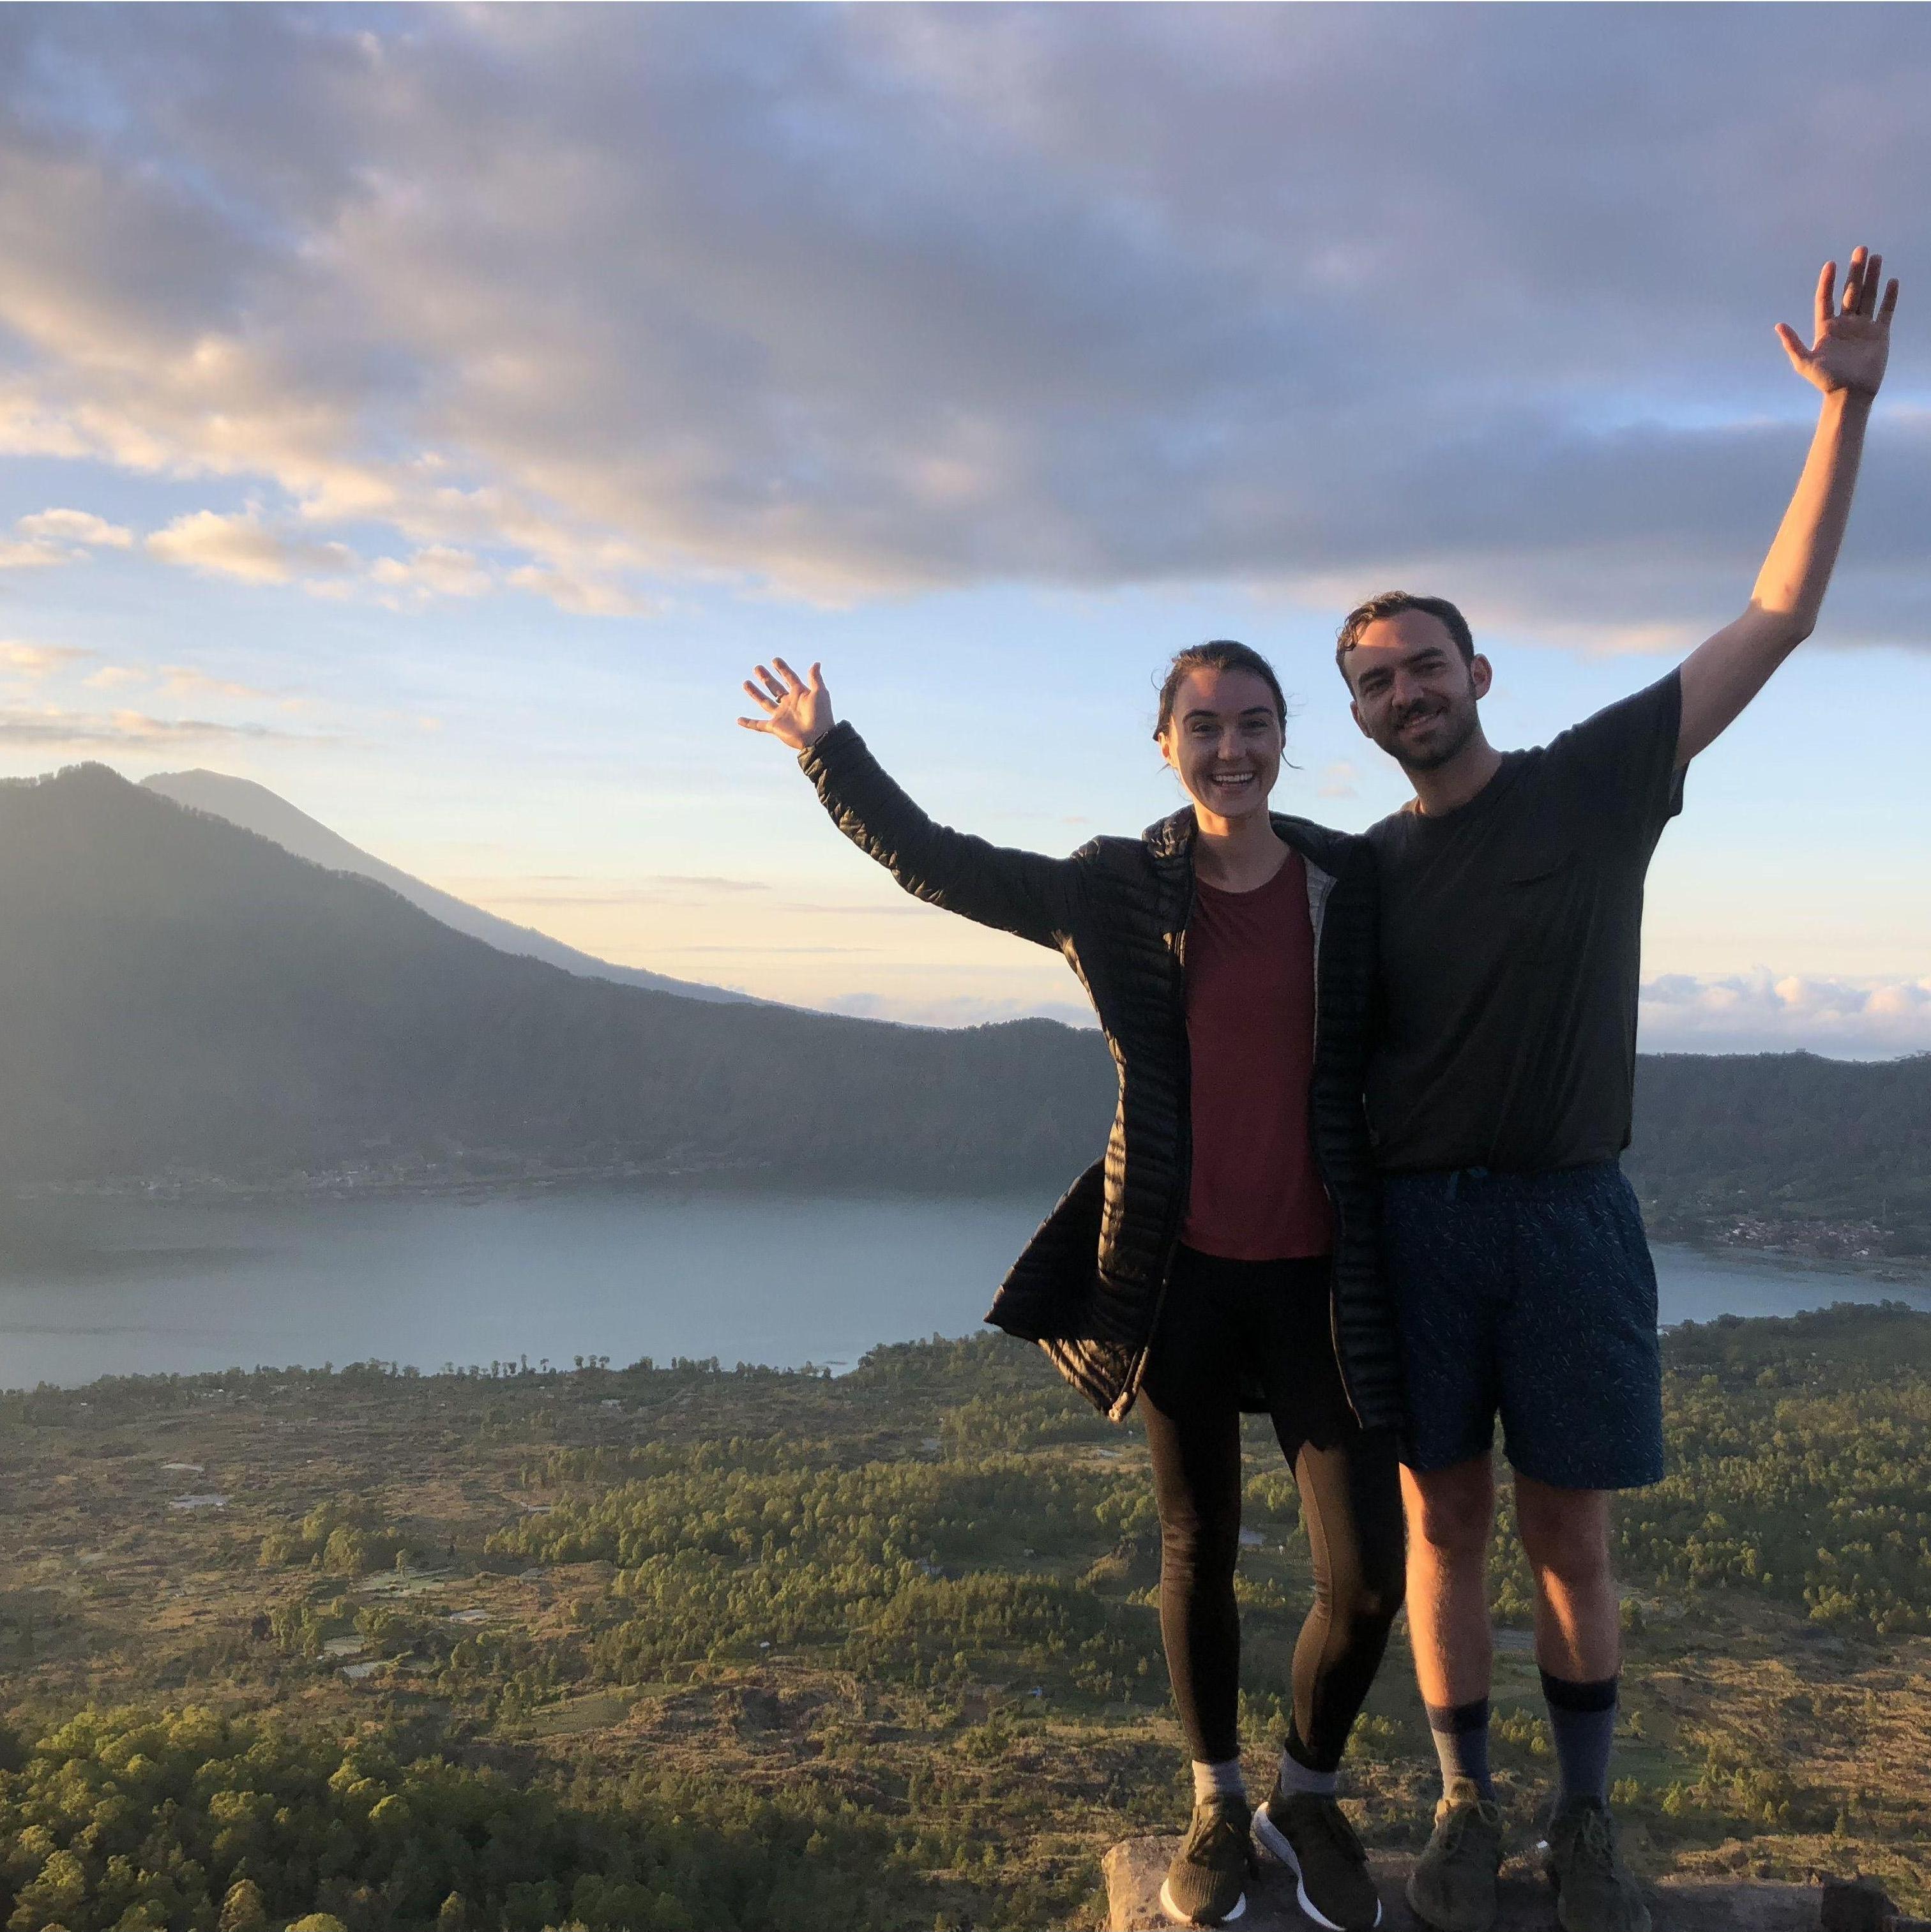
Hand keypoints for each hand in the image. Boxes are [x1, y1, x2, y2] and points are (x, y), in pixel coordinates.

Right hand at [737, 657, 832, 750]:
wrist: (818, 737)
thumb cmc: (822, 715)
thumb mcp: (820, 693)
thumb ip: (815, 678)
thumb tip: (816, 663)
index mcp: (800, 693)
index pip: (789, 678)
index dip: (782, 669)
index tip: (774, 660)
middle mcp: (789, 703)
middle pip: (774, 687)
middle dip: (766, 678)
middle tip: (757, 668)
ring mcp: (781, 715)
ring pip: (764, 702)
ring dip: (755, 693)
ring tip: (745, 683)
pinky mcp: (775, 727)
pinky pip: (758, 725)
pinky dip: (748, 723)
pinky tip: (738, 720)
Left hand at [1777, 247, 1898, 398]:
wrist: (1849, 394)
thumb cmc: (1825, 381)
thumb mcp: (1804, 363)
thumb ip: (1792, 343)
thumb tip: (1778, 325)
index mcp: (1826, 328)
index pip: (1826, 299)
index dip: (1827, 282)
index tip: (1830, 264)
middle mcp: (1845, 324)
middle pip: (1850, 291)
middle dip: (1855, 271)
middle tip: (1860, 249)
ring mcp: (1863, 327)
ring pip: (1868, 296)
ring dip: (1873, 277)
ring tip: (1876, 257)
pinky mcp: (1879, 333)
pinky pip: (1885, 311)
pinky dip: (1889, 297)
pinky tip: (1892, 281)